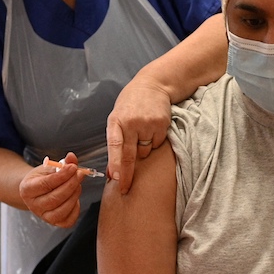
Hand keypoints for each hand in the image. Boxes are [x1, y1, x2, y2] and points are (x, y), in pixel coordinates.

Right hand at [18, 152, 85, 227]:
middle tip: (80, 174)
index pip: (45, 184)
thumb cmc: (43, 178)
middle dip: (70, 185)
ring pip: (62, 210)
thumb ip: (62, 163)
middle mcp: (33, 206)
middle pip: (54, 199)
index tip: (73, 167)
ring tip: (78, 184)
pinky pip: (68, 220)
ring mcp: (44, 216)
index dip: (61, 176)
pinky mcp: (55, 223)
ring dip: (74, 195)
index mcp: (27, 189)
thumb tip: (72, 158)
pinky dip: (76, 208)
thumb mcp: (49, 167)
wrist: (38, 191)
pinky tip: (75, 196)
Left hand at [106, 78, 172, 193]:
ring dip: (142, 150)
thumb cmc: (130, 105)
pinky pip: (156, 145)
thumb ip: (114, 143)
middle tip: (125, 188)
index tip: (116, 179)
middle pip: (130, 154)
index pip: (115, 146)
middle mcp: (131, 122)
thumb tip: (112, 172)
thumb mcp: (116, 118)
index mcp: (116, 121)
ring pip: (144, 152)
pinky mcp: (162, 124)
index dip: (115, 164)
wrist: (152, 85)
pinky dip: (154, 142)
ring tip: (141, 134)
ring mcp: (148, 123)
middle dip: (127, 174)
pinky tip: (151, 129)